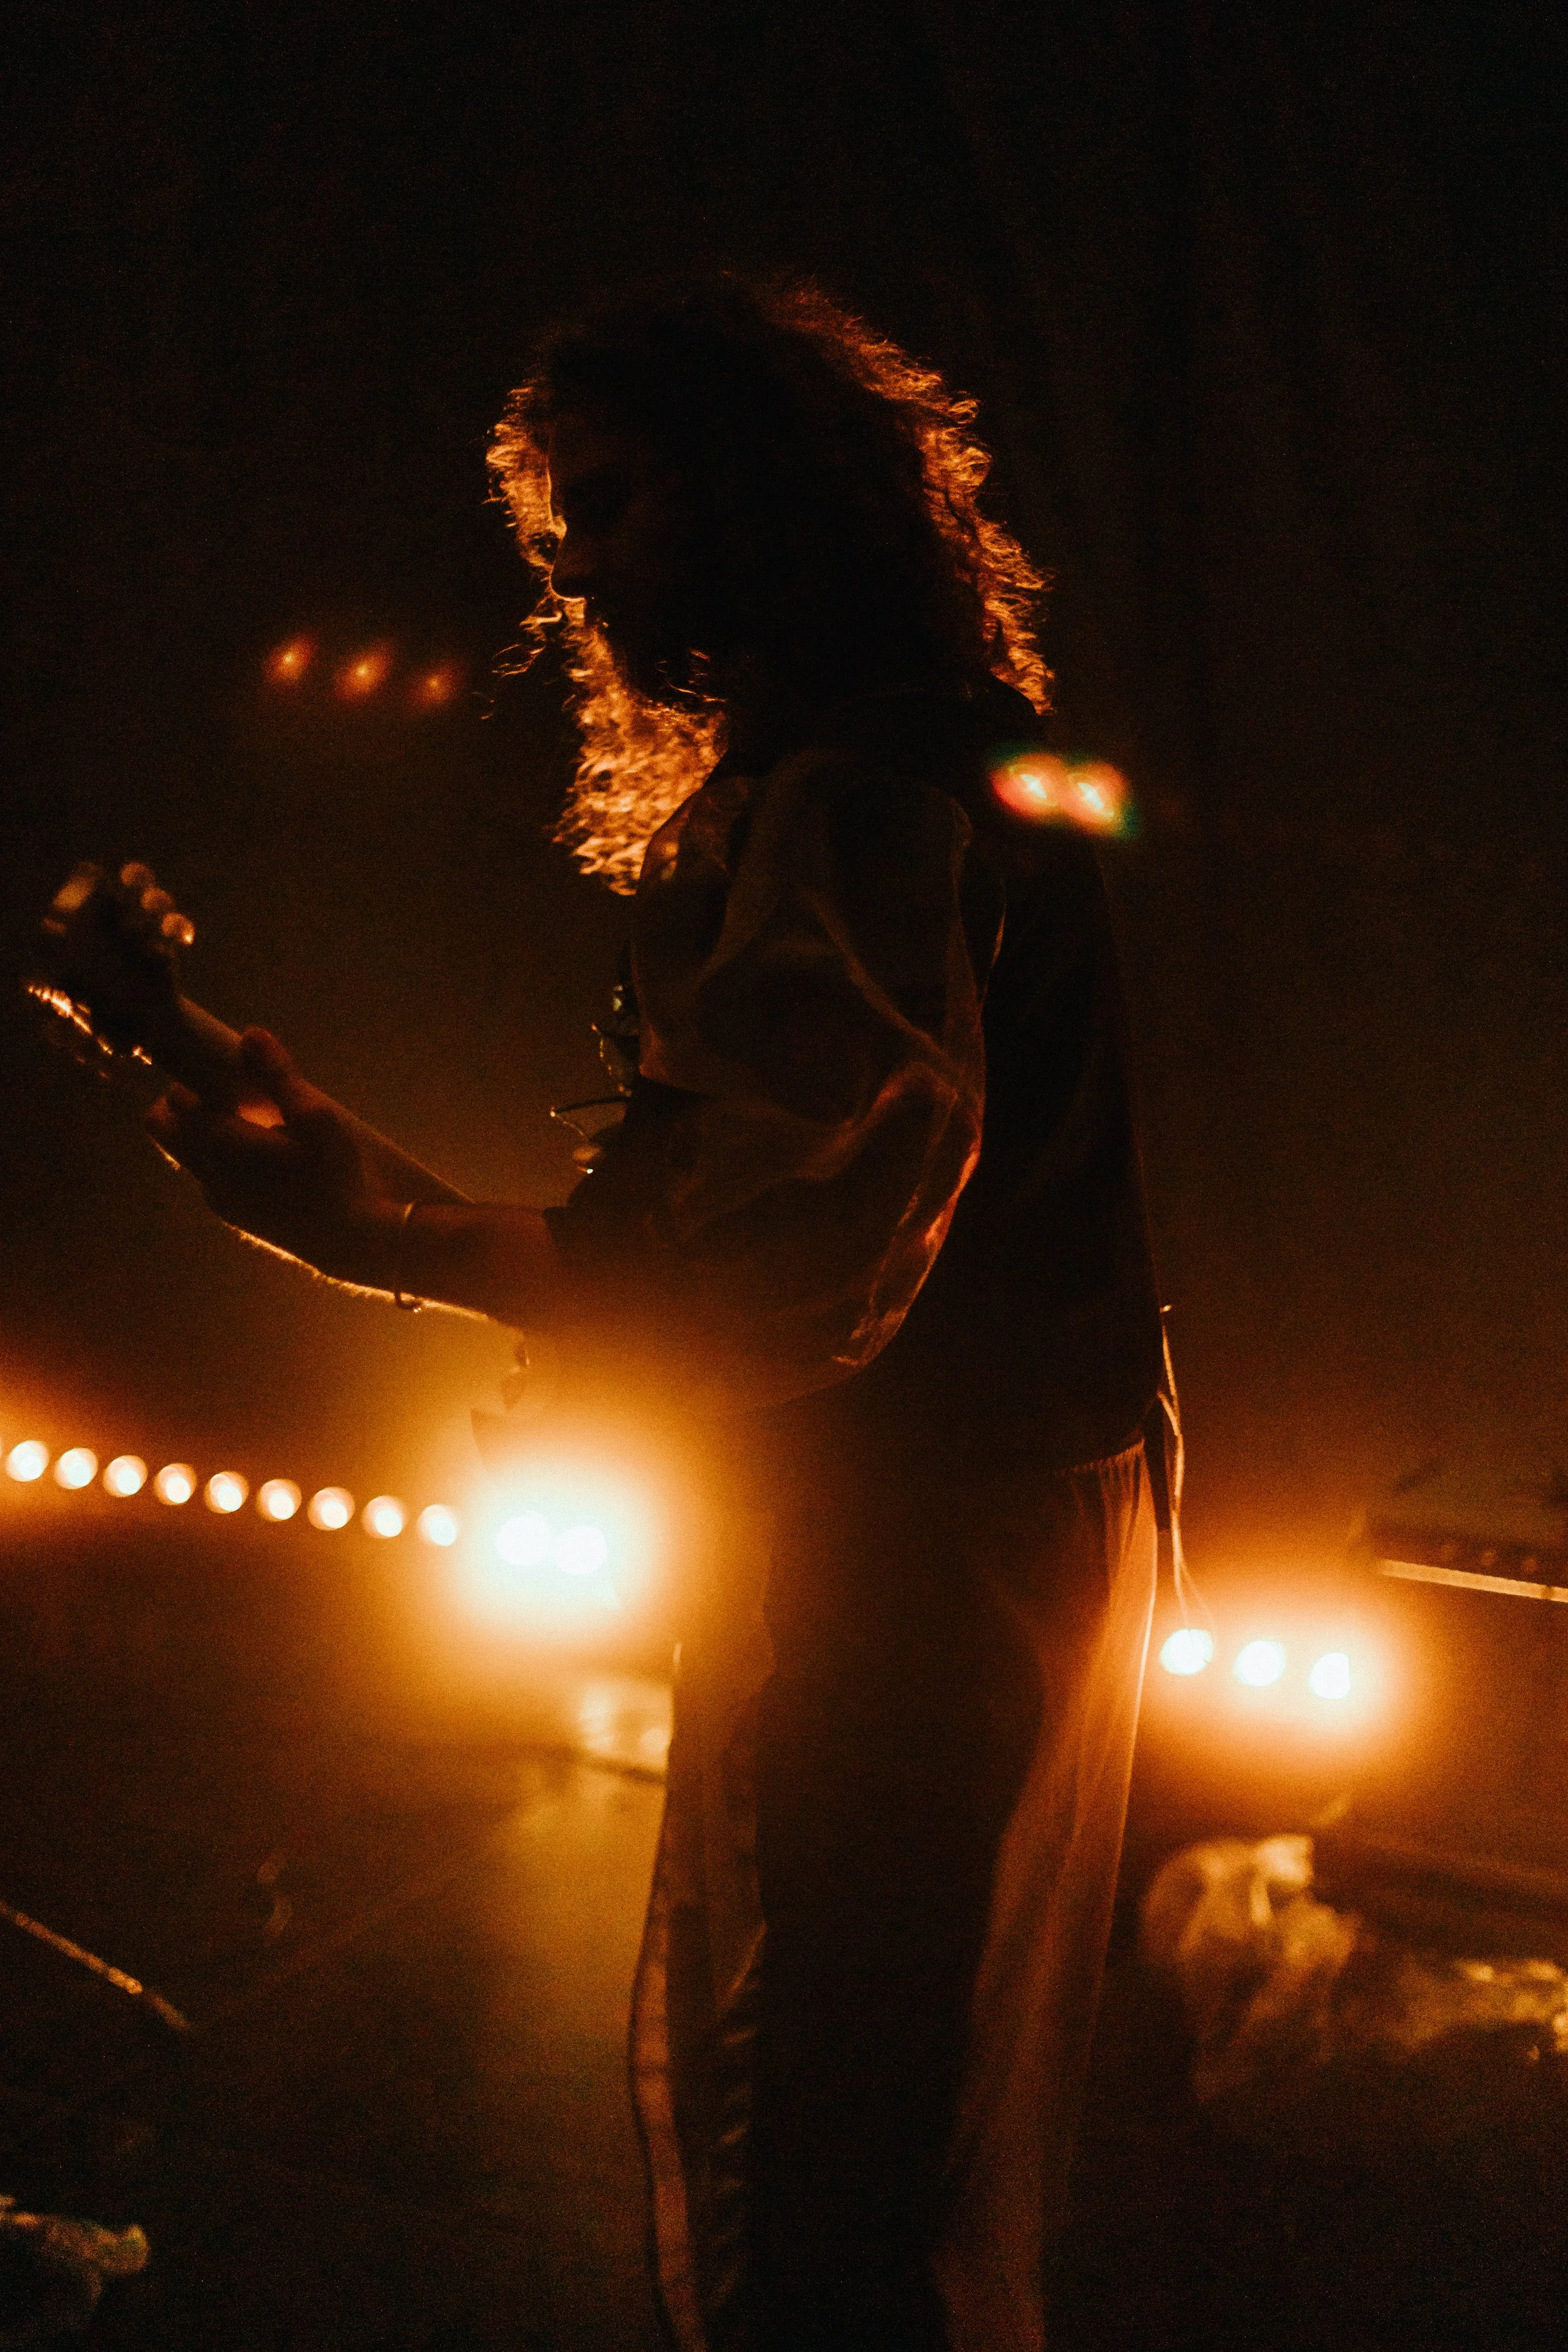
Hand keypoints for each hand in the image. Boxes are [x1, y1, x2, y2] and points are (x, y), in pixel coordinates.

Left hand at [146, 1029, 396, 1284]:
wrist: (347, 1240)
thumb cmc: (336, 1174)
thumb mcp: (317, 1119)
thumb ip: (279, 1076)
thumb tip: (250, 1034)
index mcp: (223, 1144)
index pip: (178, 1099)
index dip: (194, 1079)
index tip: (219, 1071)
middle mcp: (207, 1172)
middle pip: (161, 1126)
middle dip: (181, 1104)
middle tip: (222, 1093)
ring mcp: (215, 1196)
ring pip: (180, 1152)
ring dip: (197, 1131)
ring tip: (240, 1122)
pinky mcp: (228, 1213)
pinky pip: (203, 1175)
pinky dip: (214, 1158)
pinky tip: (254, 1155)